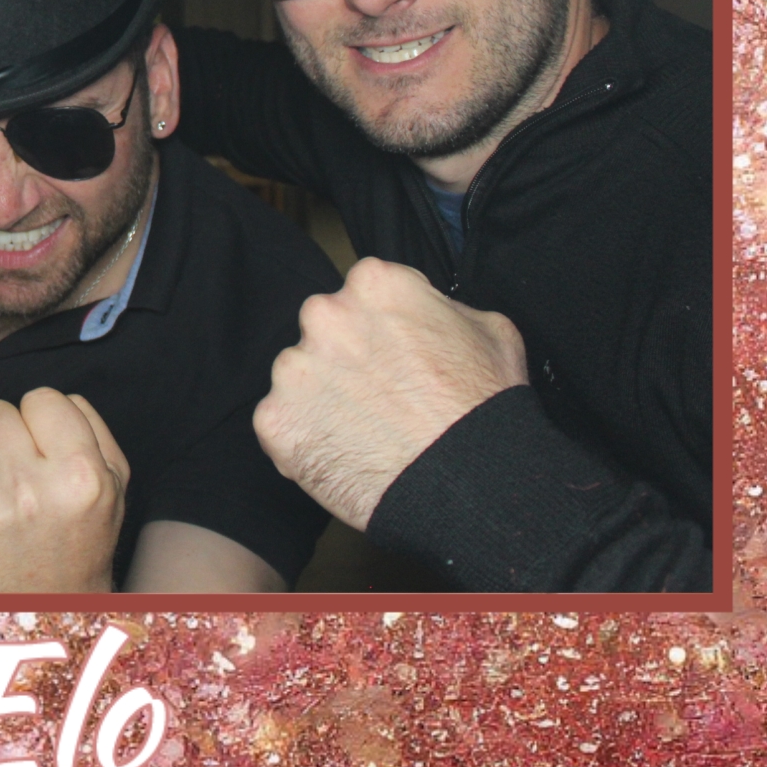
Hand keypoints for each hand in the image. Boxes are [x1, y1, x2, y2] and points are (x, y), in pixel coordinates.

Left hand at [0, 388, 129, 593]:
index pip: (41, 399)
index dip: (41, 422)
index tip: (42, 449)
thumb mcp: (113, 494)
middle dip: (1, 440)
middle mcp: (24, 492)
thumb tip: (53, 399)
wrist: (36, 627)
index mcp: (78, 478)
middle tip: (13, 476)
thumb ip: (92, 432)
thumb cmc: (74, 554)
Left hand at [252, 256, 528, 532]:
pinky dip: (305, 440)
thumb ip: (443, 307)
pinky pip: (282, 424)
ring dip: (322, 398)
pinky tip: (344, 455)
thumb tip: (428, 312)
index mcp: (374, 284)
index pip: (365, 294)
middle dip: (346, 358)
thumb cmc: (483, 407)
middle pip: (326, 330)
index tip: (396, 355)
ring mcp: (294, 368)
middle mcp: (324, 316)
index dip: (383, 329)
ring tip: (365, 432)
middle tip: (380, 396)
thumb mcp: (491, 329)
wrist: (466, 482)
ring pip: (299, 377)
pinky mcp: (275, 420)